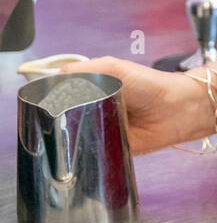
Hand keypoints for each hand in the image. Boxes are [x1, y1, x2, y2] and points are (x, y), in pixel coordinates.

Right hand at [49, 56, 200, 154]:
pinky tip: (72, 154)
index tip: (35, 102)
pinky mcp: (109, 147)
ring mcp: (101, 127)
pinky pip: (91, 152)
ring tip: (55, 139)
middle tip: (45, 124)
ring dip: (67, 137)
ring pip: (75, 134)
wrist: (176, 110)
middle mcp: (94, 106)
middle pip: (65, 114)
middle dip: (56, 118)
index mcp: (94, 85)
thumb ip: (85, 71)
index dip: (50, 95)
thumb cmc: (148, 84)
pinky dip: (83, 153)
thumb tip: (55, 77)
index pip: (63, 90)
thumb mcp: (114, 68)